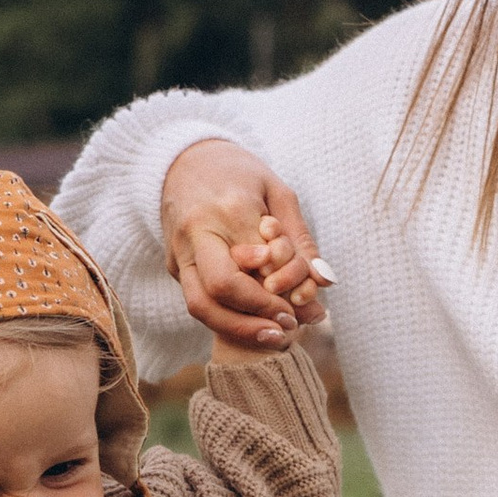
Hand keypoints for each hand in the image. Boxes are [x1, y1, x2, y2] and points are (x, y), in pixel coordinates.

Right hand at [161, 137, 332, 353]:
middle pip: (218, 291)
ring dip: (237, 328)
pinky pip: (198, 300)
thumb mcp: (278, 193)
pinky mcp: (173, 265)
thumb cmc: (238, 172)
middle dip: (254, 318)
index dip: (279, 295)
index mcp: (227, 209)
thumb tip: (324, 281)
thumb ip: (301, 240)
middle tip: (288, 328)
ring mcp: (179, 252)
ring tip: (273, 337)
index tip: (308, 309)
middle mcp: (195, 234)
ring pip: (199, 306)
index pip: (253, 266)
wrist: (183, 159)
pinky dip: (228, 318)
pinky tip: (255, 323)